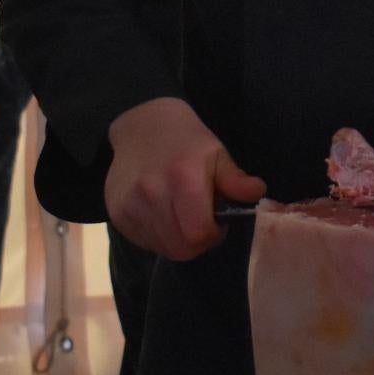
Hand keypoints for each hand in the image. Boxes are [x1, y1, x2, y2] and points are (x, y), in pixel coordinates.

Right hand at [104, 97, 266, 259]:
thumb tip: (257, 193)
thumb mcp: (217, 154)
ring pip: (162, 247)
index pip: (198, 233)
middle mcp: (151, 193)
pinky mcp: (116, 214)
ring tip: (181, 216)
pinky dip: (159, 236)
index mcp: (182, 177)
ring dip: (177, 239)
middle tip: (200, 222)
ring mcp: (129, 205)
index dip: (212, 235)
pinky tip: (163, 215)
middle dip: (196, 242)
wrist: (140, 127)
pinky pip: (145, 242)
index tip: (216, 223)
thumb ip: (235, 180)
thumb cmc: (186, 142)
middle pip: (180, 247)